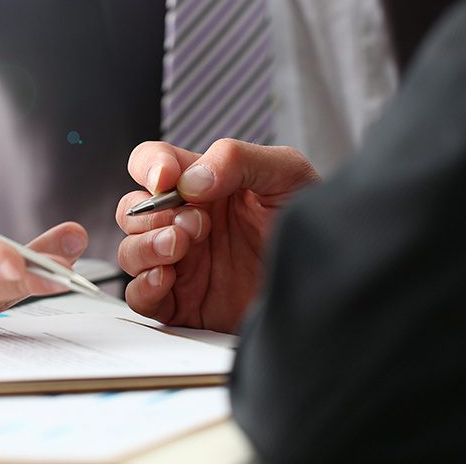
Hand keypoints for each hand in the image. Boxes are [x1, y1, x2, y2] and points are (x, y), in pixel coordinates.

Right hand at [116, 139, 319, 332]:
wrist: (335, 282)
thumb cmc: (319, 226)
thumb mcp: (287, 175)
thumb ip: (237, 159)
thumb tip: (189, 181)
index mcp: (206, 185)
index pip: (153, 164)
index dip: (150, 167)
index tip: (166, 179)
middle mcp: (188, 222)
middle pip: (133, 209)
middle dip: (153, 213)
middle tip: (196, 224)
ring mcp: (184, 264)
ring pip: (129, 250)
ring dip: (146, 246)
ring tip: (181, 247)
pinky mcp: (185, 305)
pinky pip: (140, 297)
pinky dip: (143, 286)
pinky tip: (168, 279)